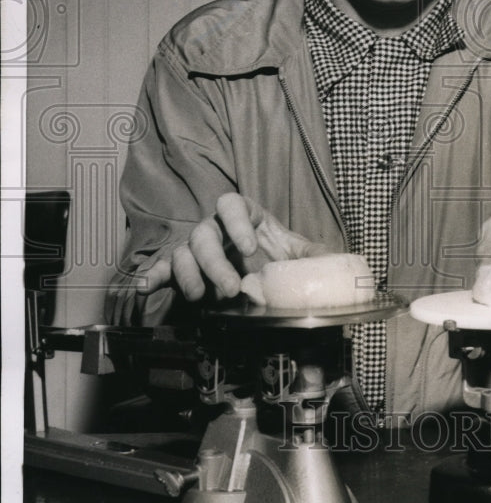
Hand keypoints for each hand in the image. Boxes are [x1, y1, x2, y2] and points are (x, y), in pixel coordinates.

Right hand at [135, 193, 327, 301]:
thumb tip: (333, 263)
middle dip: (214, 263)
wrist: (266, 275)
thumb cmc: (279, 256)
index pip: (231, 204)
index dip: (236, 223)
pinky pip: (164, 268)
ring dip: (190, 275)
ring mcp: (197, 248)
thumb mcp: (299, 253)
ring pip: (183, 253)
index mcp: (244, 215)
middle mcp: (215, 228)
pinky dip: (153, 276)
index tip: (248, 247)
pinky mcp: (185, 270)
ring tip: (201, 298)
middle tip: (231, 289)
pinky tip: (145, 286)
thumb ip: (314, 255)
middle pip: (204, 234)